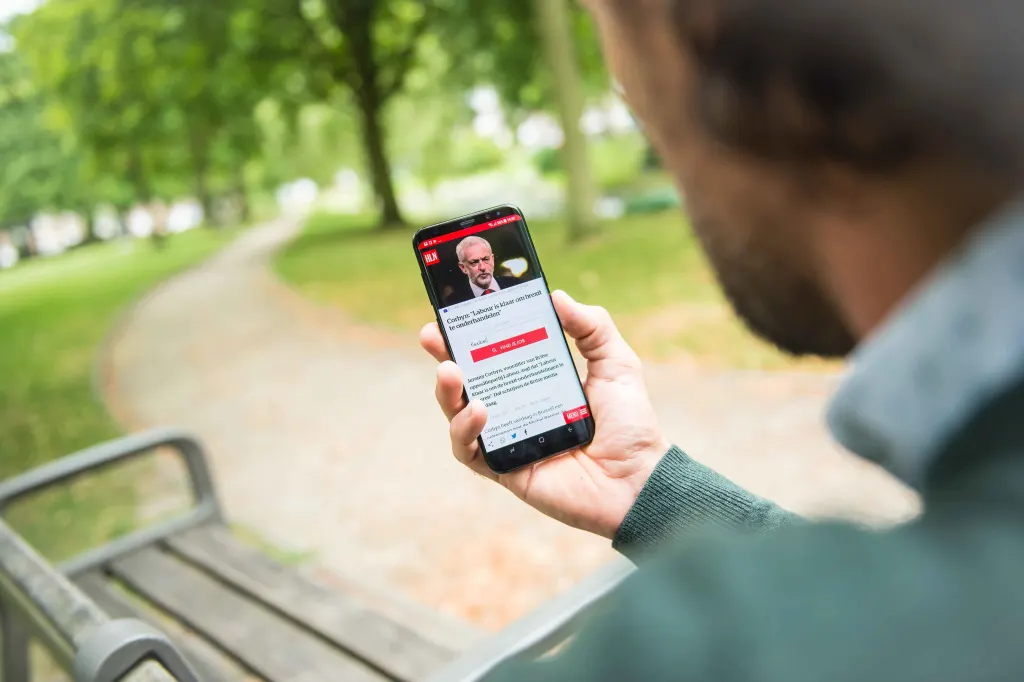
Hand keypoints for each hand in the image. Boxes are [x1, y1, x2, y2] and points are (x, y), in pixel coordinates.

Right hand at [420, 290, 669, 538]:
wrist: (639, 480)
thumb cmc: (630, 424)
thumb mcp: (615, 363)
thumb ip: (592, 326)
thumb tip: (556, 295)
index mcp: (536, 380)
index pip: (495, 352)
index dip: (471, 332)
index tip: (455, 310)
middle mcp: (516, 408)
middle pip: (468, 380)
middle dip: (445, 355)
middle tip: (433, 335)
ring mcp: (507, 439)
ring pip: (458, 414)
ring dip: (447, 392)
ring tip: (451, 371)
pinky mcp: (504, 469)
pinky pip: (469, 452)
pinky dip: (465, 430)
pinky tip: (480, 411)